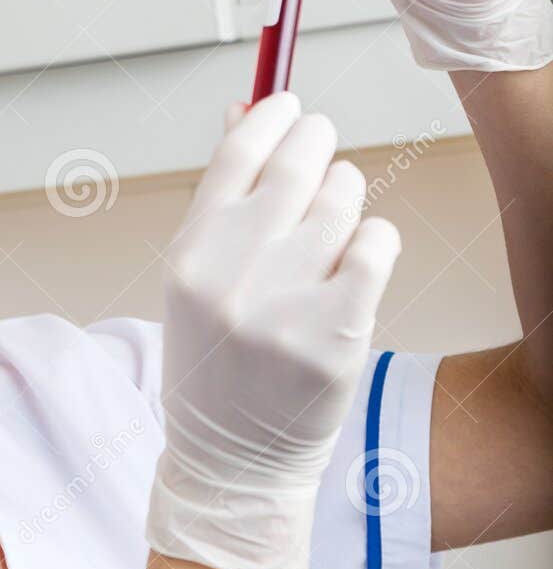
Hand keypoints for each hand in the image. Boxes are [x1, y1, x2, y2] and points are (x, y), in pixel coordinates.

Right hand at [146, 92, 400, 568]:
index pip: (239, 149)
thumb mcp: (198, 277)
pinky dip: (374, 243)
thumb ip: (222, 197)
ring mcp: (285, 303)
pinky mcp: (337, 332)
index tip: (291, 108)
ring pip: (346, 198)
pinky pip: (378, 243)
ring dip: (347, 203)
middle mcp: (232, 272)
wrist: (232, 461)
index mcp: (190, 252)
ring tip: (330, 238)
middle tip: (324, 154)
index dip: (273, 115)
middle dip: (319, 144)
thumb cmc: (217, 362)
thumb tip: (247, 111)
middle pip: (299, 161)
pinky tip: (355, 265)